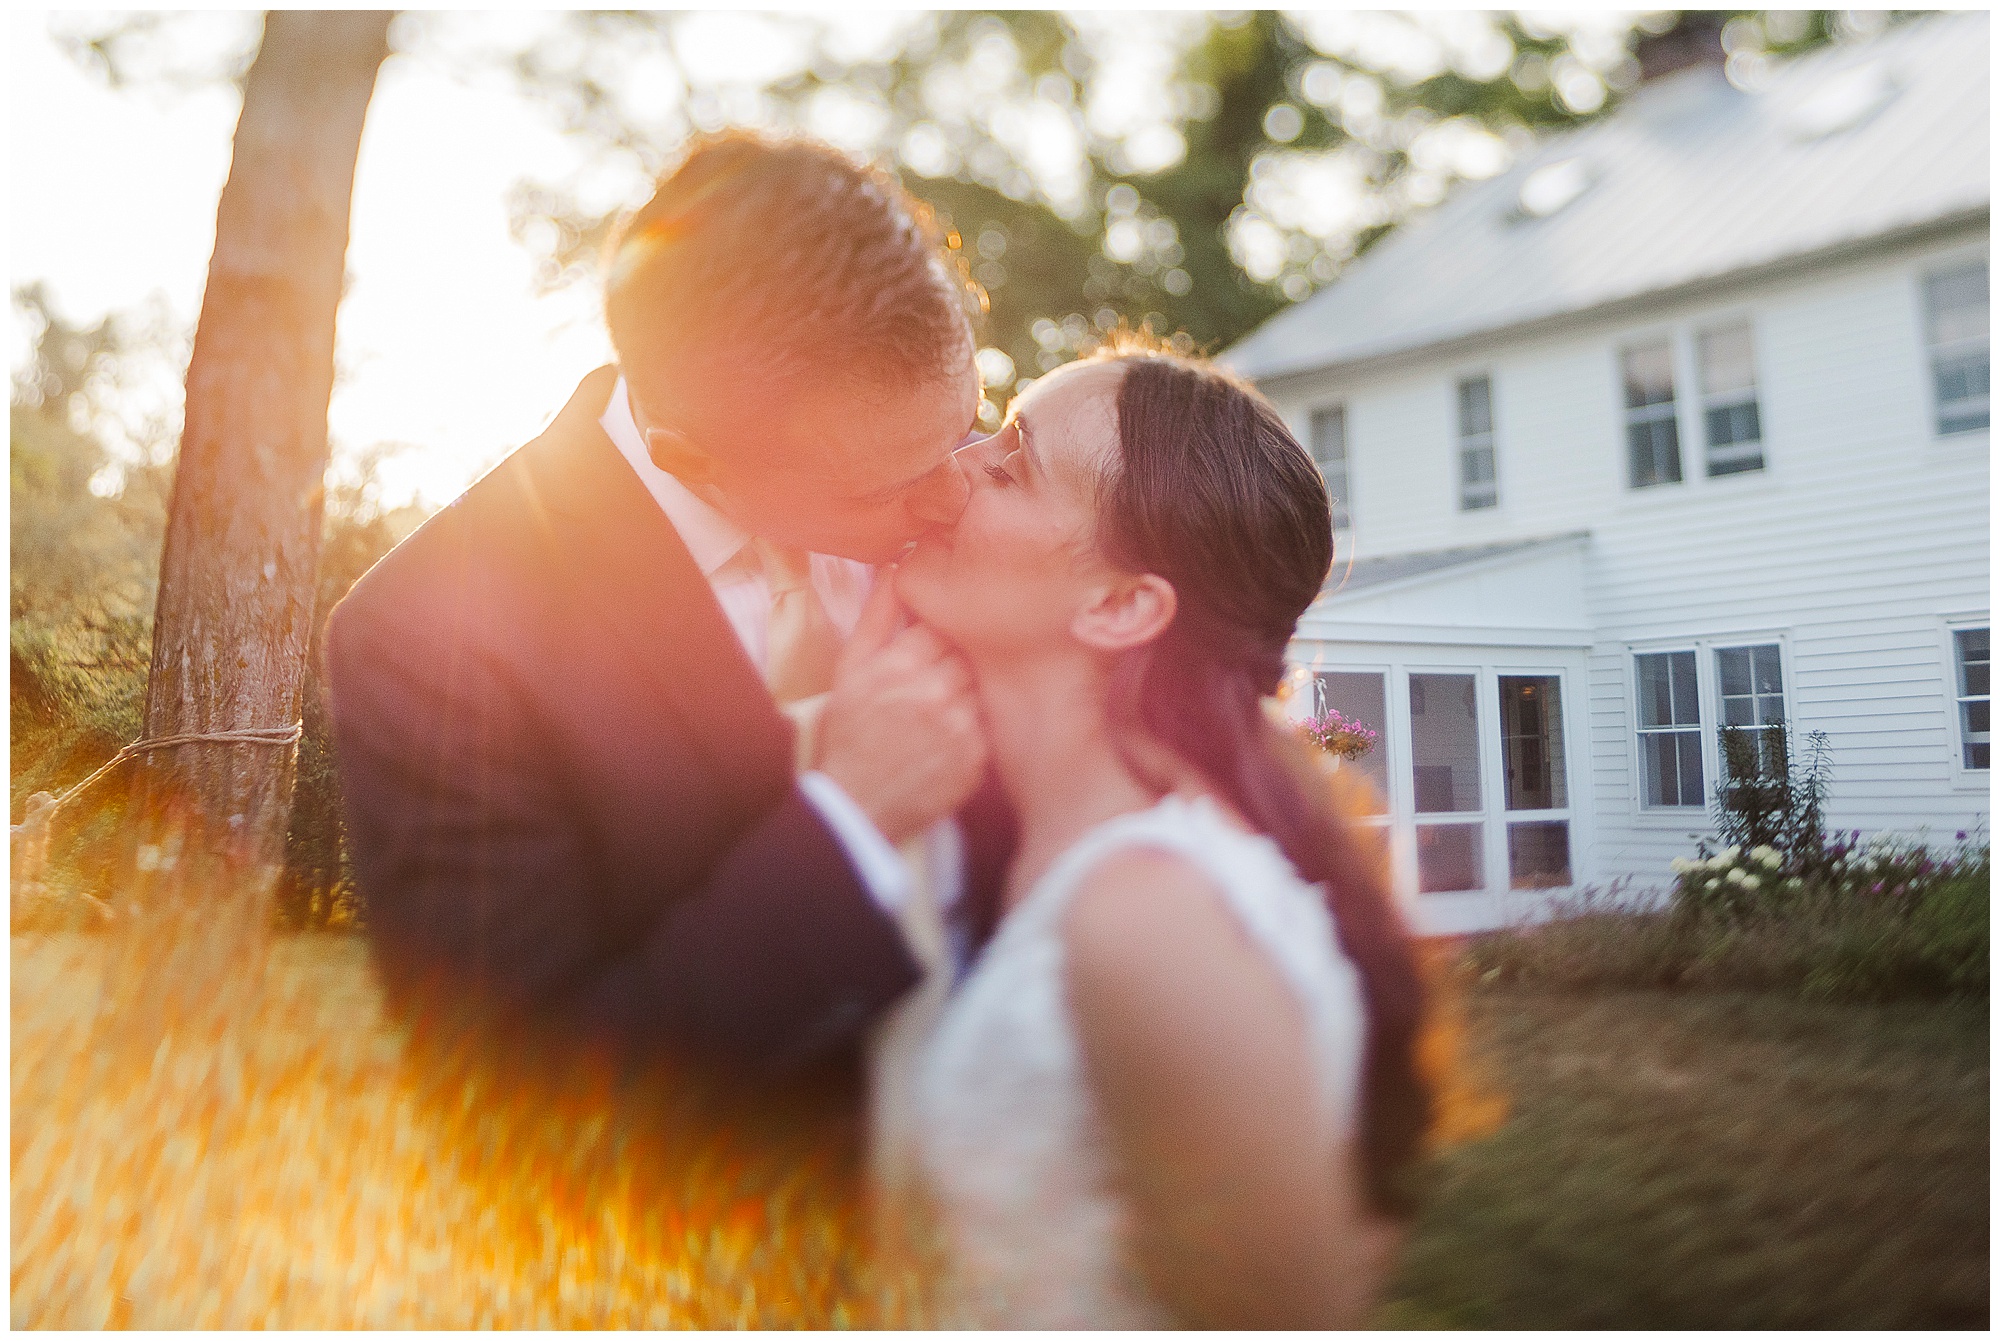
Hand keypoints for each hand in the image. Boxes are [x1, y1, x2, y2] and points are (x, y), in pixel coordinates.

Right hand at [816, 570, 987, 844]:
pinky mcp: (976, 760)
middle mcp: (933, 693)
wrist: (856, 805)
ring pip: (980, 691)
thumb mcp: (850, 669)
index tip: (927, 655)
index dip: (937, 641)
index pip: (943, 629)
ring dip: (964, 699)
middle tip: (931, 688)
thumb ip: (878, 616)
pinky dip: (971, 732)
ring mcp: (958, 728)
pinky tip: (944, 743)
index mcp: (899, 665)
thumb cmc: (849, 732)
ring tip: (935, 718)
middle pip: (966, 658)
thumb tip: (898, 567)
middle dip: (952, 668)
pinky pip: (987, 728)